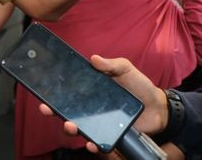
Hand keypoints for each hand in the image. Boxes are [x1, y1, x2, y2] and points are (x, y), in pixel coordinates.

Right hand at [38, 56, 168, 151]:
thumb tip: (93, 58)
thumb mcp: (125, 69)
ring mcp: (98, 121)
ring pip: (78, 126)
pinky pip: (96, 140)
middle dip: (53, 110)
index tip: (43, 91)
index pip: (68, 90)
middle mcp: (91, 106)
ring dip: (69, 127)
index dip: (54, 91)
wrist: (158, 107)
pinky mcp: (108, 134)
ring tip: (69, 125)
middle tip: (47, 108)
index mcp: (91, 89)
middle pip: (66, 109)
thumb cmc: (140, 86)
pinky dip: (91, 142)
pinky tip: (90, 142)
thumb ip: (111, 64)